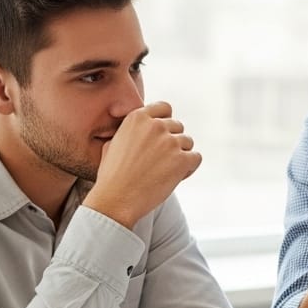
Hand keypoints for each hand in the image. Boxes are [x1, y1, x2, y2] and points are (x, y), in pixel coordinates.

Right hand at [85, 101, 201, 228]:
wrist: (115, 199)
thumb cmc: (111, 176)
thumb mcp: (111, 144)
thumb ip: (128, 132)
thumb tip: (137, 132)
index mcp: (137, 118)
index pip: (164, 108)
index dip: (166, 121)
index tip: (162, 136)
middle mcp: (155, 126)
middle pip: (178, 126)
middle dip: (172, 142)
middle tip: (161, 161)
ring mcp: (170, 142)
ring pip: (188, 142)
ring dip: (181, 155)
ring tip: (166, 171)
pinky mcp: (182, 160)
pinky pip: (196, 158)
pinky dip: (189, 168)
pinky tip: (175, 177)